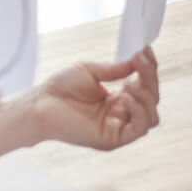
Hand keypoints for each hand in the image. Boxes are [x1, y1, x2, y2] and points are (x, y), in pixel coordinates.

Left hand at [35, 46, 159, 150]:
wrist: (39, 104)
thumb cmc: (59, 88)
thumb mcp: (91, 72)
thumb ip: (116, 69)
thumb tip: (139, 58)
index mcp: (117, 100)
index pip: (145, 87)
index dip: (148, 69)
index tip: (145, 50)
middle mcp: (120, 115)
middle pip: (151, 100)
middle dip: (150, 79)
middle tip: (139, 61)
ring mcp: (118, 128)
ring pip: (151, 117)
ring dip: (146, 97)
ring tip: (129, 82)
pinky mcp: (113, 140)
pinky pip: (139, 129)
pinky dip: (139, 111)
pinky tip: (125, 96)